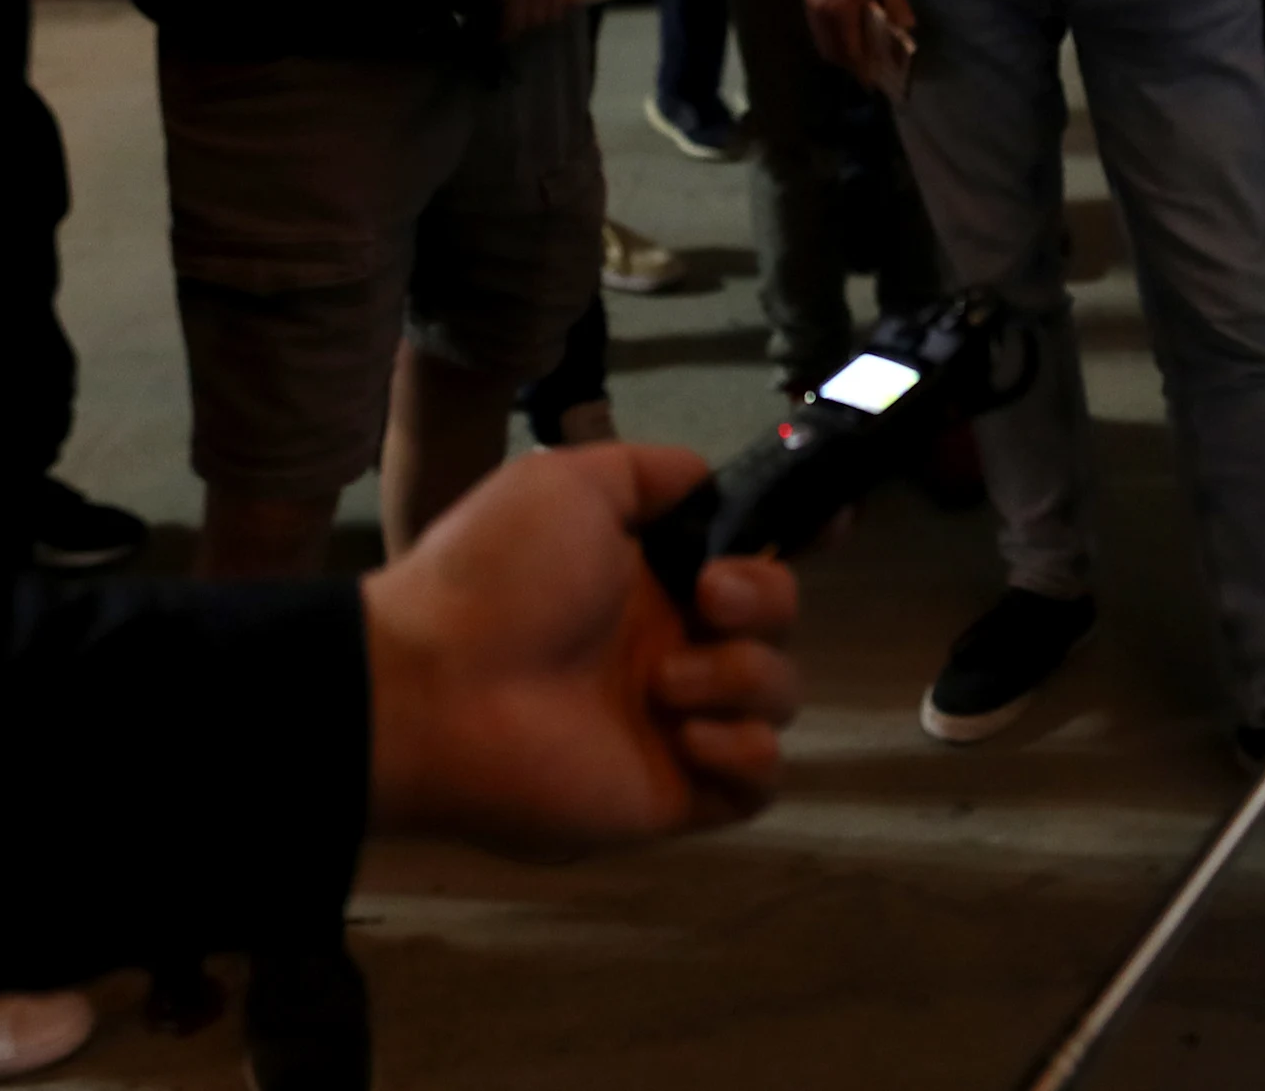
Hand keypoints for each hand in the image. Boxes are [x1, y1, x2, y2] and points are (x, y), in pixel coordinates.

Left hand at [362, 443, 798, 855]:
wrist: (432, 691)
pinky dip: (744, 751)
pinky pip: (760, 781)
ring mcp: (677, 723)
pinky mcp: (677, 792)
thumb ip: (650, 472)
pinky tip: (687, 734)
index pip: (749, 556)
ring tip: (662, 685)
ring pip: (780, 695)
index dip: (800, 539)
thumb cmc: (494, 578)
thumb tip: (709, 477)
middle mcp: (672, 645)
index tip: (832, 524)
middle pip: (781, 618)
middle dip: (767, 598)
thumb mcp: (569, 482)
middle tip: (706, 599)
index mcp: (651, 578)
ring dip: (741, 677)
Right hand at [802, 0, 911, 77]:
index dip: (861, 68)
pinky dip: (829, 37)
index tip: (871, 81)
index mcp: (841, 11)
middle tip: (865, 69)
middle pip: (831, 51)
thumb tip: (907, 29)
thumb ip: (897, 5)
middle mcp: (820, 13)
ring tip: (856, 53)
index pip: (850, 50)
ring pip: (821, 41)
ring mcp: (810, 5)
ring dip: (837, 51)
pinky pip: (816, 28)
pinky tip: (843, 32)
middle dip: (848, 64)